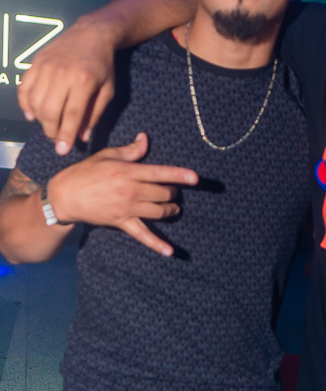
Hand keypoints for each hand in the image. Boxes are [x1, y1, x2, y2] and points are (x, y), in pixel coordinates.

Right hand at [18, 17, 116, 153]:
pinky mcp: (36, 62)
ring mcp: (46, 66)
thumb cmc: (103, 65)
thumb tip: (82, 137)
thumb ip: (94, 114)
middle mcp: (62, 73)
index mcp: (84, 81)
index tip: (62, 151)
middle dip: (51, 131)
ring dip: (39, 120)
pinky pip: (24, 88)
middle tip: (56, 139)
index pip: (71, 115)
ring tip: (49, 126)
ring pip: (35, 102)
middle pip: (49, 111)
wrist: (92, 34)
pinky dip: (25, 104)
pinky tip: (32, 114)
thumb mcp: (108, 90)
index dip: (66, 135)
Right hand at [47, 133, 197, 255]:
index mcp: (128, 172)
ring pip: (160, 211)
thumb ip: (130, 150)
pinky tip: (170, 251)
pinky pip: (143, 235)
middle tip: (172, 191)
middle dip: (173, 192)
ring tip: (173, 208)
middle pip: (164, 193)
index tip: (195, 178)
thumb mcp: (107, 156)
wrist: (65, 196)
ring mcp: (128, 208)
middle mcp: (131, 191)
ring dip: (171, 210)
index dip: (179, 175)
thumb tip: (145, 138)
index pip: (160, 173)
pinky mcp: (122, 222)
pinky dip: (157, 244)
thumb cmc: (85, 172)